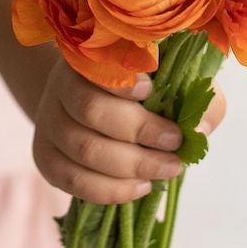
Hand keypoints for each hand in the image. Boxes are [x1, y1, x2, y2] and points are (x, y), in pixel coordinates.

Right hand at [32, 62, 228, 203]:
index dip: (120, 81)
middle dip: (140, 132)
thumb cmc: (150, 91)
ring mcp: (49, 121)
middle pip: (91, 111)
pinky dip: (107, 190)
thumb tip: (201, 128)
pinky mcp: (45, 155)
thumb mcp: (177, 82)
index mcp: (94, 57)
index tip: (150, 91)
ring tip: (167, 169)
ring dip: (130, 166)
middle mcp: (63, 86)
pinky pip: (69, 179)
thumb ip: (196, 96)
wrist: (99, 103)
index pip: (96, 65)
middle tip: (176, 145)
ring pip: (81, 149)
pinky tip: (140, 188)